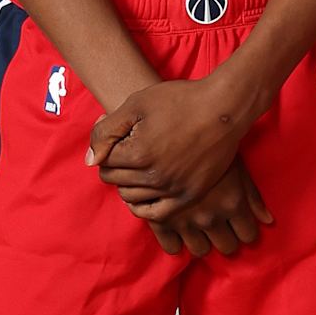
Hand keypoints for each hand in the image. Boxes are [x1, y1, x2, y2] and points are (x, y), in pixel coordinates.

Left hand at [88, 75, 251, 206]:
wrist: (224, 108)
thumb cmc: (179, 100)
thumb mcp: (136, 105)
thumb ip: (106, 131)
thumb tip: (91, 160)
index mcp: (137, 153)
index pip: (104, 162)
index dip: (107, 146)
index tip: (121, 134)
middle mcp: (154, 176)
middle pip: (116, 180)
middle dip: (116, 164)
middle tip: (129, 149)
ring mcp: (173, 188)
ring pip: (132, 197)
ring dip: (127, 183)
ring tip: (137, 168)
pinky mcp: (190, 195)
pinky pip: (156, 214)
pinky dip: (143, 207)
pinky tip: (143, 195)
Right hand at [126, 158, 273, 258]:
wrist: (170, 134)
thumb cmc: (210, 146)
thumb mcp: (236, 167)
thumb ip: (253, 197)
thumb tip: (268, 221)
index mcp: (232, 203)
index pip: (248, 236)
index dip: (246, 231)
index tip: (240, 226)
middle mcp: (210, 216)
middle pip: (227, 247)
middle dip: (227, 239)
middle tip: (222, 229)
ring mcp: (184, 221)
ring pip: (201, 250)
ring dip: (204, 243)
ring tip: (201, 231)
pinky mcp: (160, 220)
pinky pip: (172, 247)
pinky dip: (177, 244)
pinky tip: (180, 234)